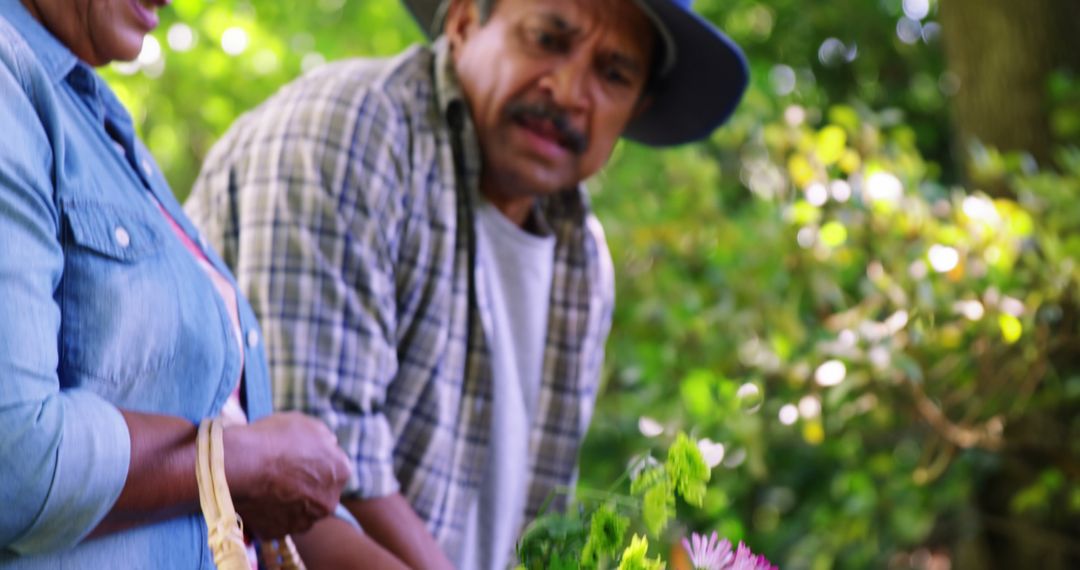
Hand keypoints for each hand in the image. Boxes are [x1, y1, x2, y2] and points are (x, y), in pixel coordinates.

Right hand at [223, 412, 350, 538]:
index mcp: (341, 472)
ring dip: (289, 501)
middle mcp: (328, 502)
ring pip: (299, 511)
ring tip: (267, 485)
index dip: (315, 460)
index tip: (298, 457)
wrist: (240, 464)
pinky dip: (269, 513)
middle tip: (283, 473)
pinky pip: (276, 522)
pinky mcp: (278, 533)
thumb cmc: (274, 439)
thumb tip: (327, 446)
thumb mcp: (307, 424)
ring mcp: (303, 521)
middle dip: (305, 484)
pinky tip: (257, 498)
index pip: (334, 467)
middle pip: (319, 492)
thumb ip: (324, 438)